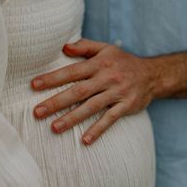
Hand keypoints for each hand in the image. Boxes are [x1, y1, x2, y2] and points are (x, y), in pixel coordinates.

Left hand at [32, 39, 154, 144]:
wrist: (152, 74)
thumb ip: (84, 46)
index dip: (53, 78)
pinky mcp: (126, 106)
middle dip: (57, 102)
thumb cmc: (122, 61)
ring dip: (72, 118)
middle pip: (78, 91)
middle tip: (37, 112)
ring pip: (91, 107)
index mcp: (99, 64)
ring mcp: (117, 93)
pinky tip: (84, 140)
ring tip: (54, 128)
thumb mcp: (106, 48)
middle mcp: (107, 78)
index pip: (72, 71)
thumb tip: (63, 47)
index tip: (34, 85)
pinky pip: (110, 119)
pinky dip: (98, 130)